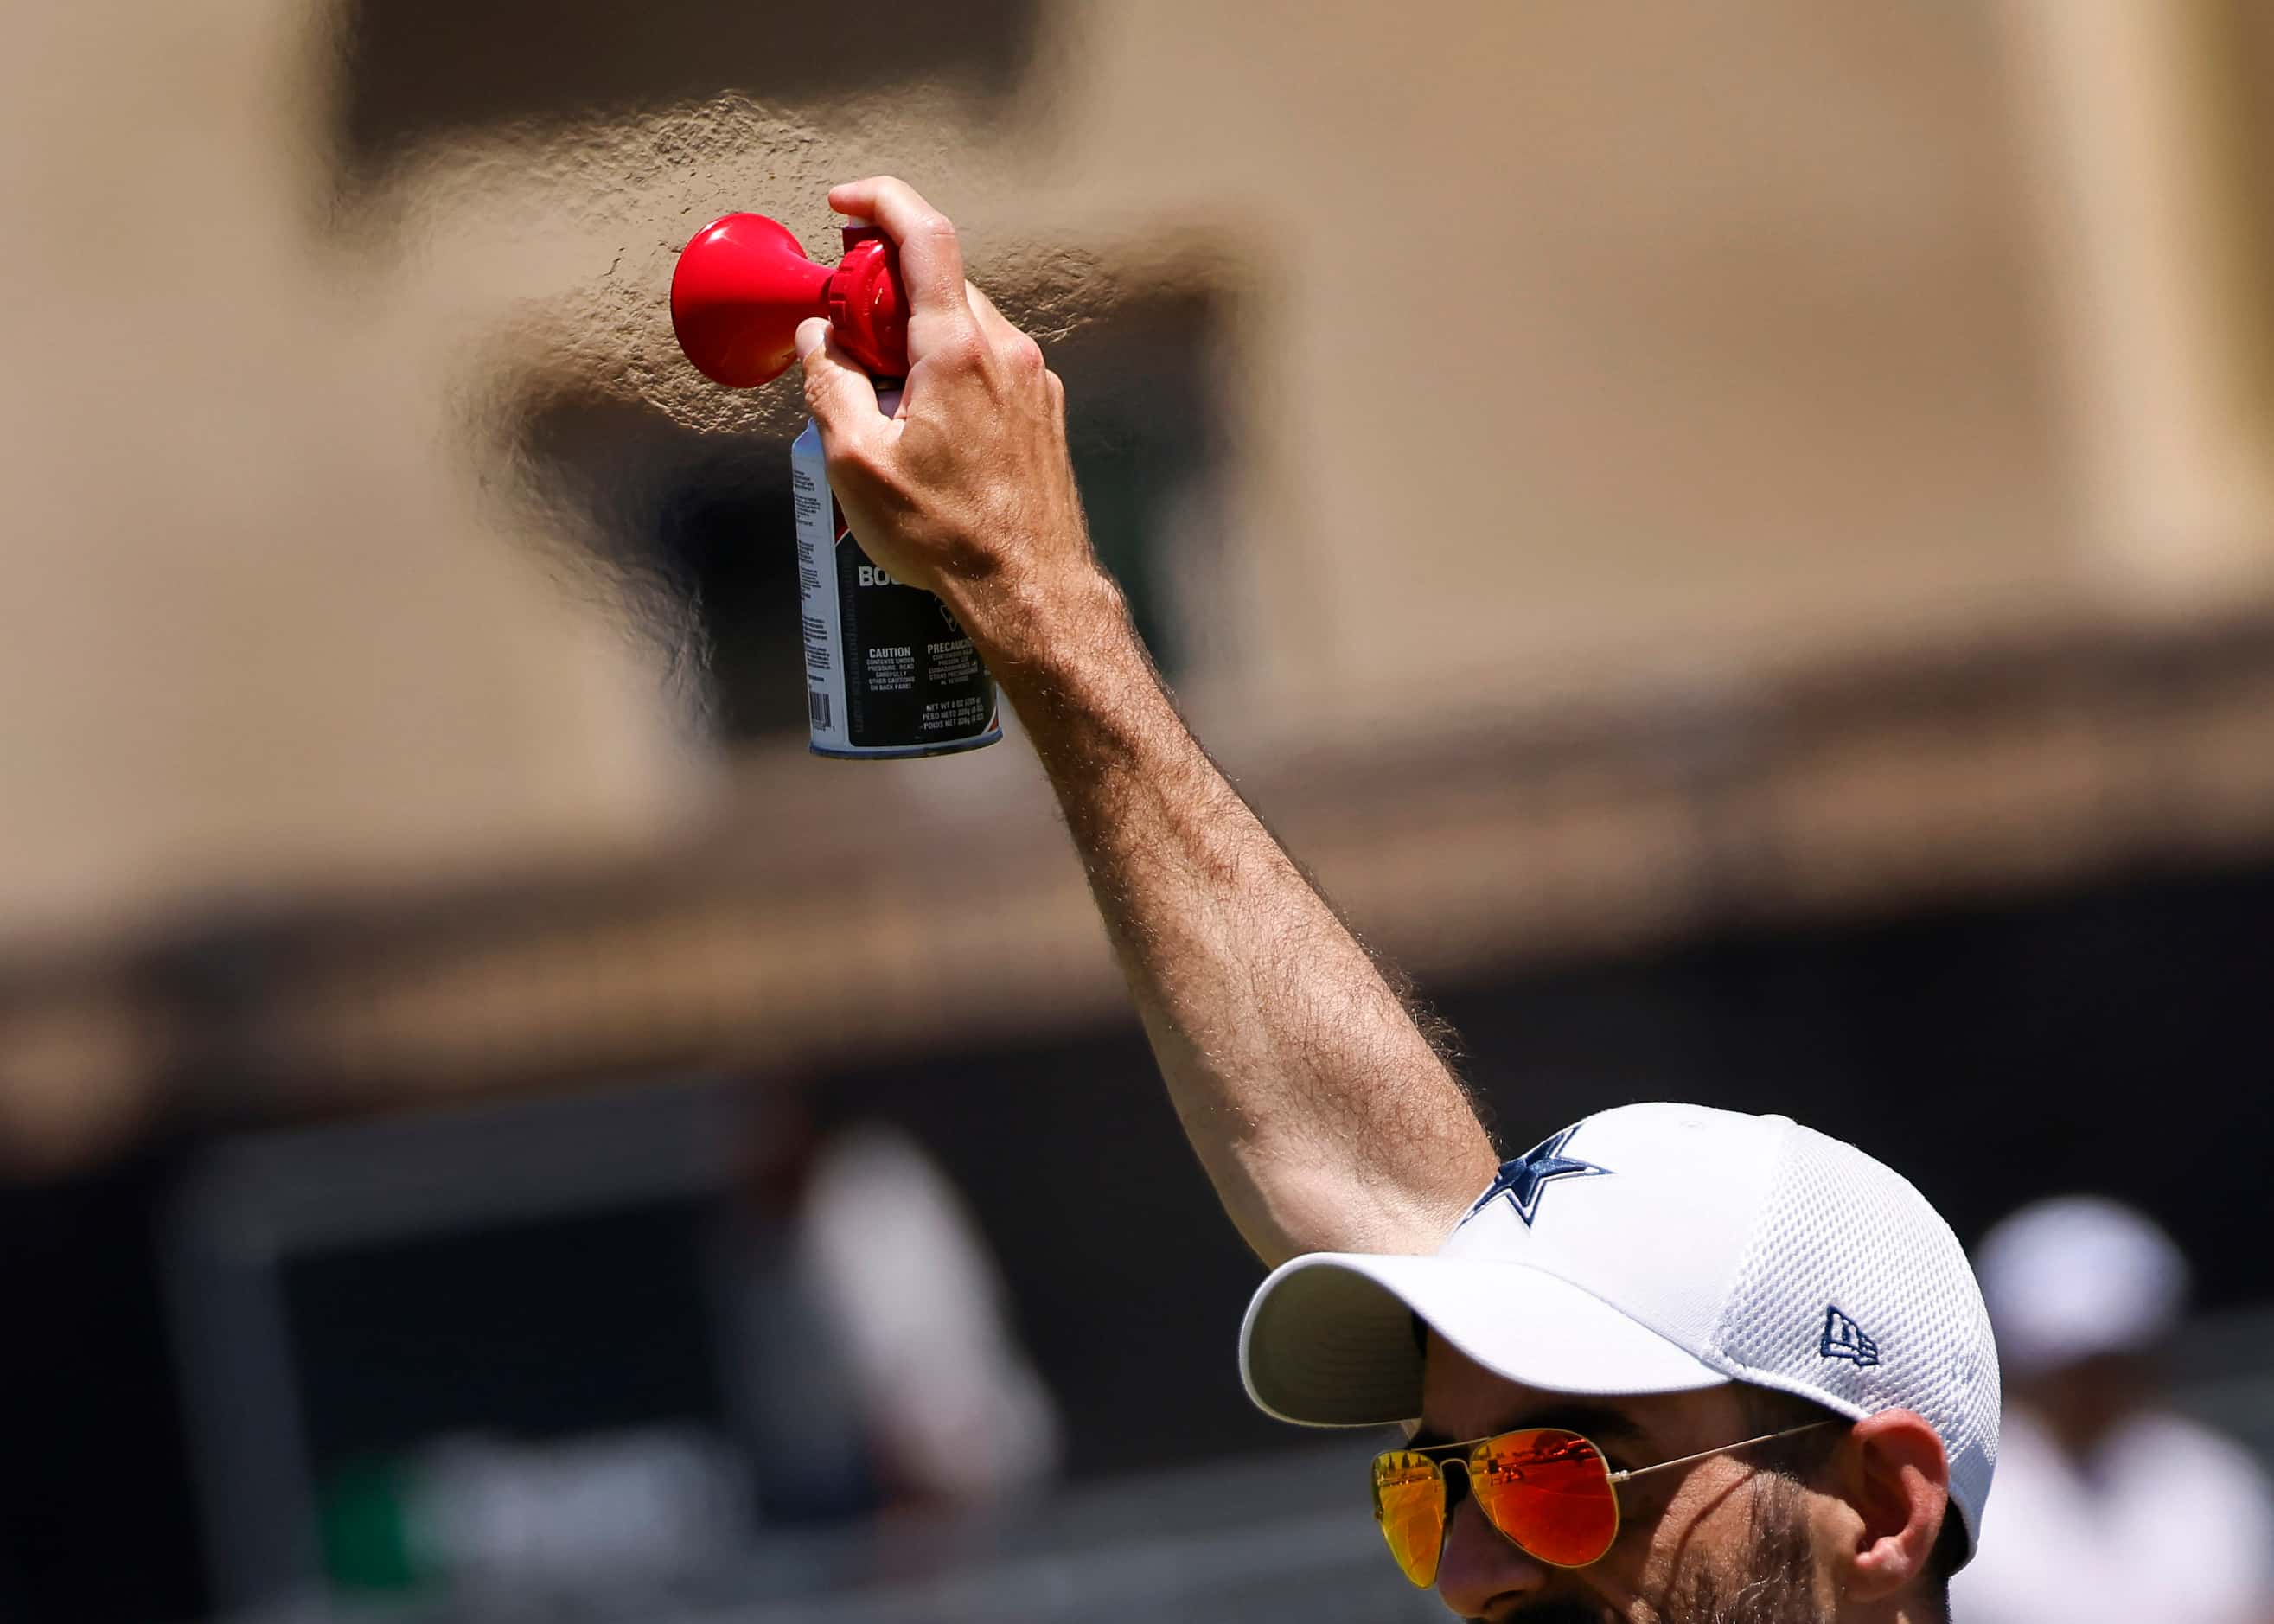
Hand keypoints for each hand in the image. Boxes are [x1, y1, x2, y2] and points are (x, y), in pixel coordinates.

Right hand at [795, 177, 1113, 667]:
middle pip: (938, 283)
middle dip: (882, 294)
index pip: (923, 234)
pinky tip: (925, 430)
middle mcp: (1005, 351)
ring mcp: (1033, 380)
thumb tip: (818, 338)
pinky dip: (947, 371)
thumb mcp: (856, 462)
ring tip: (884, 405)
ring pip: (963, 324)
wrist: (1030, 590)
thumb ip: (828, 383)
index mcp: (957, 350)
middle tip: (844, 340)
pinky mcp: (1043, 411)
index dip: (878, 201)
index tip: (842, 204)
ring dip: (914, 339)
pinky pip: (986, 364)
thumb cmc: (949, 537)